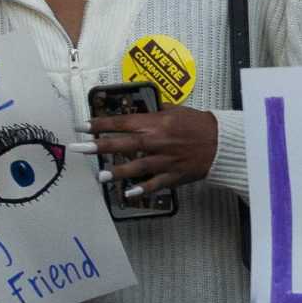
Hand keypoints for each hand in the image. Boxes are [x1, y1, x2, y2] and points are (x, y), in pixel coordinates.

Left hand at [89, 108, 217, 196]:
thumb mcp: (177, 110)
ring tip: (100, 176)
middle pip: (122, 144)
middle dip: (98, 146)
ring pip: (134, 166)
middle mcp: (156, 141)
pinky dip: (141, 189)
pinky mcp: (172, 175)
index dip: (100, 124)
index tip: (83, 126)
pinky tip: (127, 194)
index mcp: (155, 123)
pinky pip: (154, 184)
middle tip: (79, 148)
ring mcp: (163, 160)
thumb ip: (157, 111)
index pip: (122, 122)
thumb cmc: (200, 125)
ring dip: (116, 171)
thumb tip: (145, 108)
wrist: (222, 143)